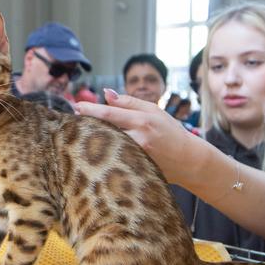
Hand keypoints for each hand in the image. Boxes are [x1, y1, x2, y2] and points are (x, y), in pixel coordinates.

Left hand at [74, 89, 192, 182]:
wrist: (189, 160)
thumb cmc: (170, 132)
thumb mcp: (154, 111)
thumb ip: (129, 102)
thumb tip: (105, 94)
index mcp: (143, 121)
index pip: (110, 114)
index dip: (90, 110)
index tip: (76, 106)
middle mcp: (139, 140)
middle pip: (104, 131)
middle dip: (87, 125)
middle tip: (74, 120)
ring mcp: (136, 158)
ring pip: (107, 147)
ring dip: (92, 140)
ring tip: (83, 134)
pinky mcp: (136, 170)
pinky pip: (114, 161)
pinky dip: (103, 154)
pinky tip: (95, 151)